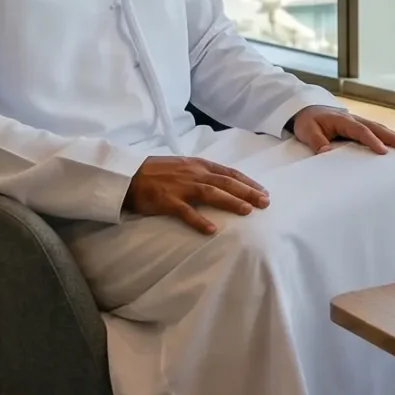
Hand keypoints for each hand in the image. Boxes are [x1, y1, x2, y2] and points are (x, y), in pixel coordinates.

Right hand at [123, 156, 269, 234]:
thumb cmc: (157, 171)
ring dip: (231, 201)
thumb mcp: (183, 165)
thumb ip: (202, 171)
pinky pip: (186, 212)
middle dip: (247, 192)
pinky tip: (212, 230)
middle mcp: (193, 173)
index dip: (247, 182)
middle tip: (265, 202)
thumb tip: (222, 180)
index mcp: (198, 164)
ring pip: (211, 193)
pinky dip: (199, 221)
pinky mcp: (168, 200)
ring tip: (247, 211)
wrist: (129, 175)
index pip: (229, 172)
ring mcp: (181, 186)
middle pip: (226, 182)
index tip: (263, 190)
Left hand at [288, 105, 394, 154]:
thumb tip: (326, 152)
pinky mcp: (359, 126)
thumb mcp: (307, 131)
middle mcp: (354, 119)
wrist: (306, 109)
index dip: (372, 141)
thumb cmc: (307, 122)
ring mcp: (358, 121)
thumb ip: (316, 141)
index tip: (383, 152)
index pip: (361, 131)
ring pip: (380, 128)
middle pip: (377, 128)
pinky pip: (377, 130)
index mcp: (343, 120)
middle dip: (393, 138)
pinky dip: (390, 136)